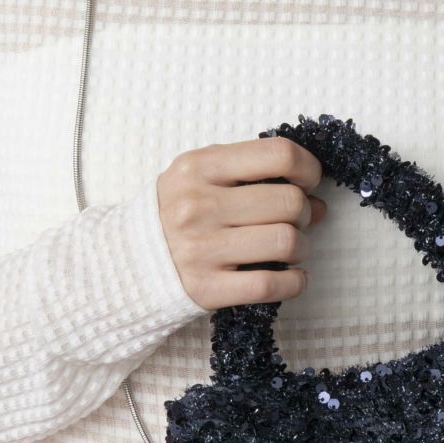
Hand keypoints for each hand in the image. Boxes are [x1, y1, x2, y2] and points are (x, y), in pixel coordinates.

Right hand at [156, 136, 326, 310]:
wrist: (126, 259)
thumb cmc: (176, 212)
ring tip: (290, 248)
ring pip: (286, 241)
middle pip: (289, 201)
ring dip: (301, 247)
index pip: (279, 154)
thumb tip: (317, 202)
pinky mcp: (206, 288)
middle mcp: (199, 205)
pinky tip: (292, 277)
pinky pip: (272, 284)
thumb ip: (253, 175)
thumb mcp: (200, 174)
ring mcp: (201, 248)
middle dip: (304, 211)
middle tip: (295, 219)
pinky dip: (295, 282)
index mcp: (199, 167)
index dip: (308, 168)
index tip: (308, 181)